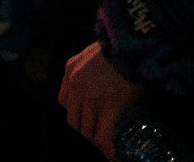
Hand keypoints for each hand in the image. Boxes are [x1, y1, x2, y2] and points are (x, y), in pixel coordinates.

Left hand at [58, 41, 141, 160]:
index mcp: (70, 70)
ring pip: (87, 129)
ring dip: (95, 139)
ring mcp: (91, 97)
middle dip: (84, 130)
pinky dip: (107, 147)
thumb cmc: (116, 45)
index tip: (86, 115)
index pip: (63, 101)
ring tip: (106, 144)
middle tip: (96, 133)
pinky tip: (113, 155)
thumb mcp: (92, 52)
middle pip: (73, 119)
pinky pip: (104, 134)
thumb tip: (101, 80)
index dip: (75, 111)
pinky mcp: (109, 106)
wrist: (130, 43)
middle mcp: (76, 85)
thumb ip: (89, 67)